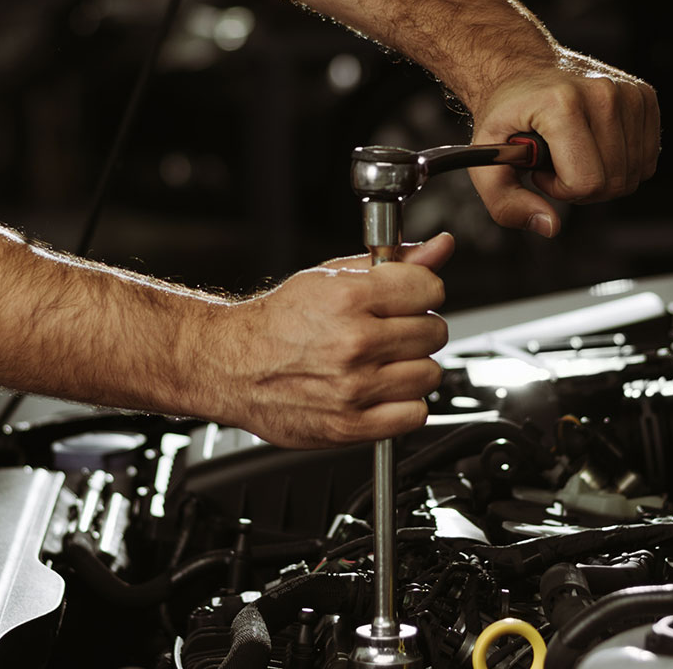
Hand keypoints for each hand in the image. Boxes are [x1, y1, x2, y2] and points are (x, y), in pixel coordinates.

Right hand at [207, 235, 455, 447]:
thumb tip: (439, 247)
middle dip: (417, 329)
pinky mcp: (351, 425)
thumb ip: (393, 263)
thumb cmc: (280, 321)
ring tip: (383, 362)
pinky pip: (414, 415)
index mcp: (349, 298)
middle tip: (390, 331)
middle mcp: (354, 343)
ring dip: (412, 368)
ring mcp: (354, 388)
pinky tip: (381, 391)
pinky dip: (404, 405)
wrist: (233, 365)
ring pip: (429, 375)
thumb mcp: (332, 276)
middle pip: (434, 333)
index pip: (430, 290)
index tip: (409, 299)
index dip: (422, 292)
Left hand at [468, 50, 658, 236]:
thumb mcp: (486, 160)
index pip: (586, 182)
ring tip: (572, 151)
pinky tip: (595, 144)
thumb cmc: (506, 112)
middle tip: (556, 163)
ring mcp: (628, 92)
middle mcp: (602, 92)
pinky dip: (621, 162)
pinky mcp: (645, 95)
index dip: (560, 190)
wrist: (520, 67)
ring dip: (602, 175)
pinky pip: (647, 157)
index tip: (541, 171)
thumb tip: (550, 226)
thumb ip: (507, 204)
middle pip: (614, 183)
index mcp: (562, 104)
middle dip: (582, 187)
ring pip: (633, 174)